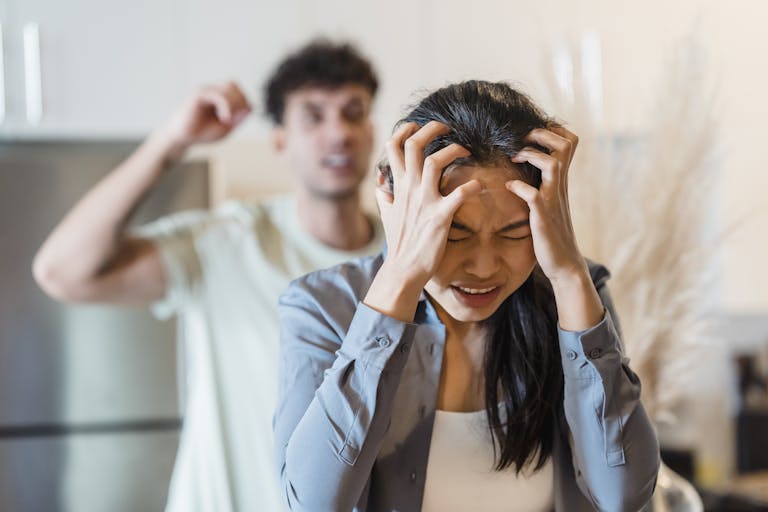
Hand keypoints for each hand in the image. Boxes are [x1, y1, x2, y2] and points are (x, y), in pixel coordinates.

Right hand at [160, 81, 251, 151]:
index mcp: (220, 97)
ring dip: (234, 104)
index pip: (240, 93)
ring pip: (230, 87)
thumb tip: (250, 107)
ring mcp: (206, 90)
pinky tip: (224, 118)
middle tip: (232, 120)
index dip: (244, 105)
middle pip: (236, 87)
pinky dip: (227, 106)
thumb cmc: (202, 133)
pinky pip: (219, 94)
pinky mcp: (199, 94)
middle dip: (240, 103)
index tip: (235, 121)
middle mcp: (213, 90)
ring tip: (227, 119)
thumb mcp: (226, 127)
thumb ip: (239, 118)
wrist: (182, 138)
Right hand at [375, 121, 481, 289]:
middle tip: (447, 128)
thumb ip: (385, 196)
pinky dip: (474, 185)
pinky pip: (460, 193)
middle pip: (414, 146)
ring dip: (453, 150)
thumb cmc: (399, 243)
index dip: (405, 130)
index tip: (417, 126)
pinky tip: (481, 185)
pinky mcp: (440, 217)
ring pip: (435, 161)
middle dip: (431, 129)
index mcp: (398, 186)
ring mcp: (424, 202)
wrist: (403, 270)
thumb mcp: (387, 215)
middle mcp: (410, 190)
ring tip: (466, 151)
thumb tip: (381, 183)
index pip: (393, 147)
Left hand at [506, 125, 587, 283]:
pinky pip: (533, 196)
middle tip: (522, 140)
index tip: (530, 134)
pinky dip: (519, 187)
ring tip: (514, 158)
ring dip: (531, 155)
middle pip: (566, 145)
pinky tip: (508, 187)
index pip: (569, 142)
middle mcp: (560, 186)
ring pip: (553, 165)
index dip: (552, 130)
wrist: (564, 263)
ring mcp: (554, 200)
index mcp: (561, 181)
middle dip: (542, 134)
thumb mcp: (549, 201)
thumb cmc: (551, 232)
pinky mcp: (544, 217)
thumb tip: (523, 170)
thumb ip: (542, 184)